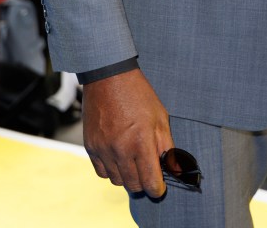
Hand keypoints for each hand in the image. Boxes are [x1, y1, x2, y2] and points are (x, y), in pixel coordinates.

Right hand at [82, 68, 173, 195]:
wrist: (108, 77)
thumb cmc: (138, 95)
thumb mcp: (160, 117)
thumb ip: (167, 147)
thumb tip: (175, 170)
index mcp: (141, 142)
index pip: (151, 182)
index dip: (158, 188)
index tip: (160, 186)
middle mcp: (120, 149)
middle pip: (134, 185)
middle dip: (144, 182)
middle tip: (147, 170)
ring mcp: (103, 149)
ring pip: (117, 181)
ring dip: (127, 176)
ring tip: (132, 160)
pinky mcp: (91, 147)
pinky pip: (102, 172)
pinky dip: (111, 170)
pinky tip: (118, 157)